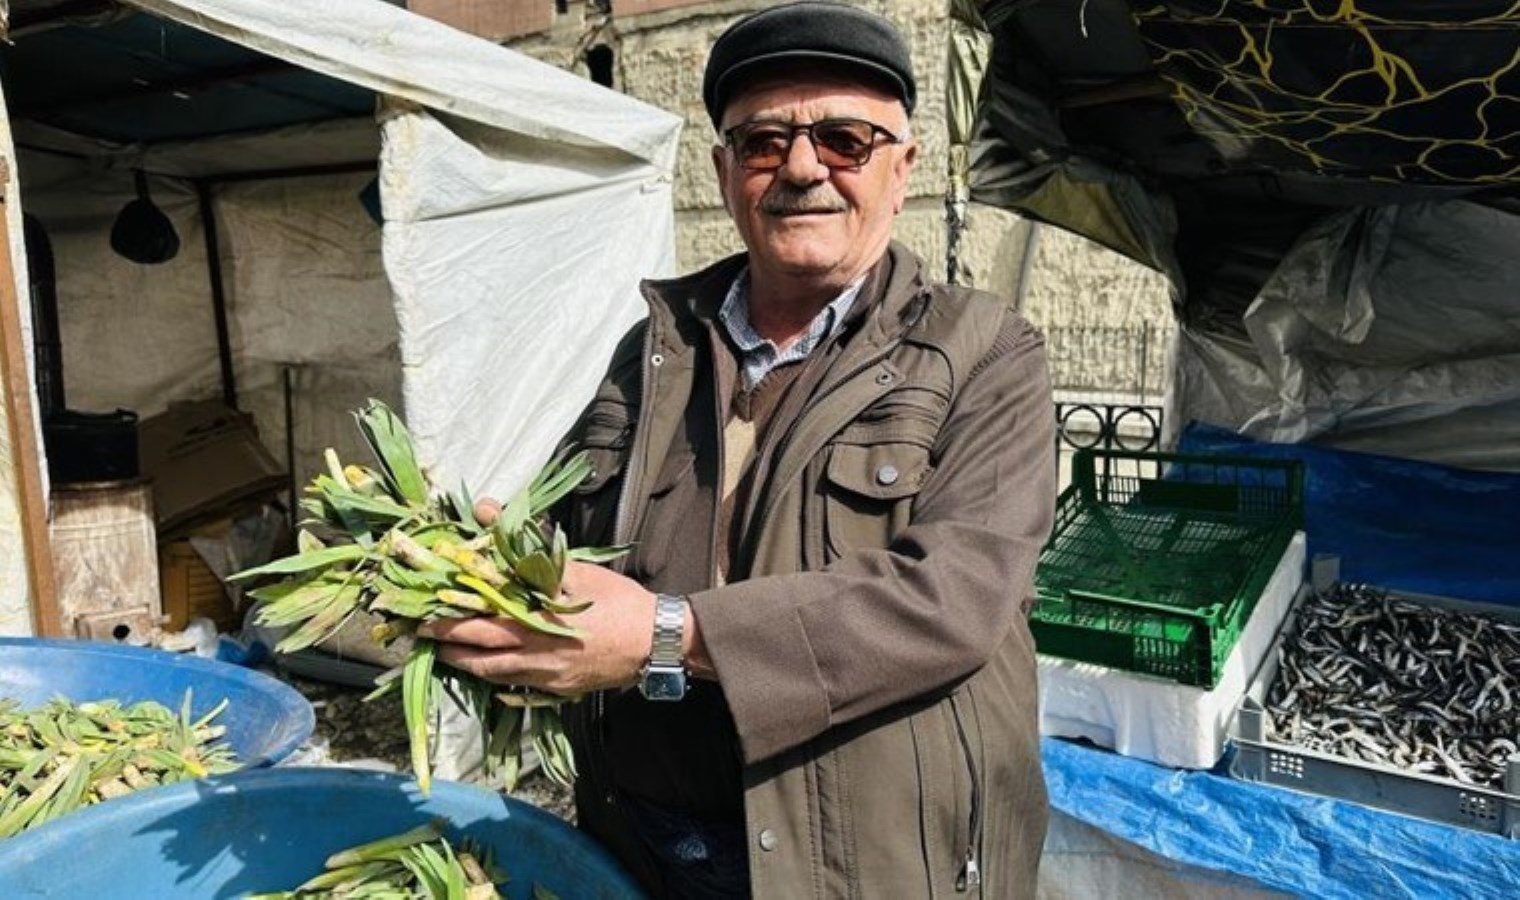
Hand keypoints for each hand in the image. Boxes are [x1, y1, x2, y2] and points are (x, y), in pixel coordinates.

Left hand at [420, 560, 657, 694]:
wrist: (656, 642)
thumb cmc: (618, 602)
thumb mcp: (576, 568)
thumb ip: (525, 544)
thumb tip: (485, 511)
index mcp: (536, 627)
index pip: (479, 626)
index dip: (448, 623)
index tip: (422, 615)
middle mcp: (535, 658)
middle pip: (480, 656)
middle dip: (447, 647)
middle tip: (421, 638)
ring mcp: (546, 679)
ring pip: (495, 676)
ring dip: (466, 666)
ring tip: (445, 654)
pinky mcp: (559, 690)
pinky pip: (518, 688)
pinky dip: (496, 678)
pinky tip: (488, 671)